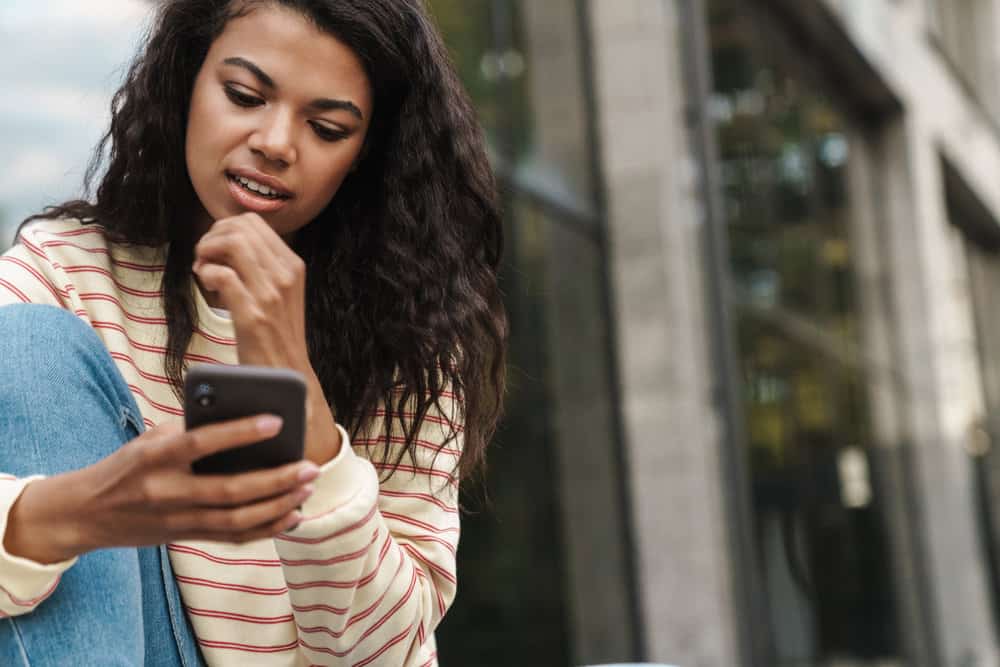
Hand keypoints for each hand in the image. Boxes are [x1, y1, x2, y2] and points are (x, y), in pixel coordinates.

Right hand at [5, 416, 317, 563]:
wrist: (87, 513)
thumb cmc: (128, 466)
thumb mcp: (150, 439)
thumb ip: (191, 430)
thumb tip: (243, 419)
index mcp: (153, 458)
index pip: (201, 443)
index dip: (240, 433)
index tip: (277, 422)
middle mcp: (166, 492)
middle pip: (229, 491)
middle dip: (276, 481)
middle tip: (309, 467)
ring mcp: (176, 520)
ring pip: (236, 520)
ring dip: (278, 506)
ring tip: (306, 488)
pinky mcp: (184, 537)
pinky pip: (232, 538)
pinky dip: (266, 528)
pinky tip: (291, 515)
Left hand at [192, 213, 341, 463]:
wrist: (286, 376)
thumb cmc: (276, 335)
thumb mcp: (280, 293)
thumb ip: (262, 266)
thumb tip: (228, 241)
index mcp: (293, 265)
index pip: (253, 223)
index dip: (225, 229)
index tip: (215, 250)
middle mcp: (286, 275)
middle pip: (240, 228)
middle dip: (212, 237)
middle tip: (204, 259)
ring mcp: (271, 294)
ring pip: (232, 244)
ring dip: (207, 252)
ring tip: (203, 271)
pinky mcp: (253, 314)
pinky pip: (222, 275)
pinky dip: (207, 274)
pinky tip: (207, 286)